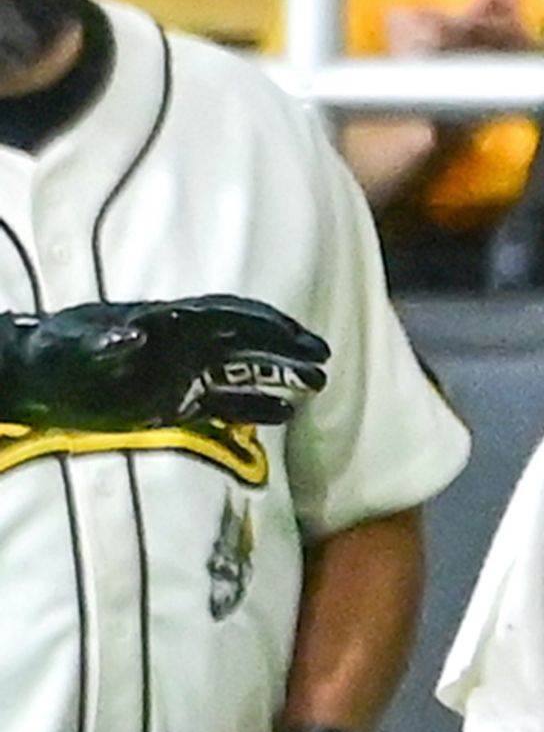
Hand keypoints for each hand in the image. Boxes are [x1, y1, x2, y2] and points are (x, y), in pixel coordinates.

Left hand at [0, 292, 330, 435]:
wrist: (33, 381)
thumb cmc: (49, 358)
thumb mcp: (70, 347)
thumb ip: (102, 341)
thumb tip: (134, 334)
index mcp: (167, 322)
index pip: (227, 315)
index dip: (265, 323)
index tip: (298, 336)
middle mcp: (182, 343)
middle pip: (245, 339)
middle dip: (285, 346)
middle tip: (323, 361)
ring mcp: (181, 371)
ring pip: (242, 370)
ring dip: (278, 375)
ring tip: (316, 385)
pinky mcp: (174, 400)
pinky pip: (224, 402)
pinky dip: (256, 407)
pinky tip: (285, 416)